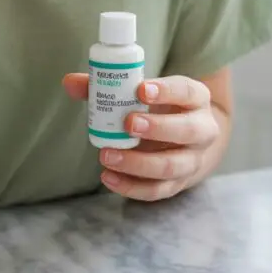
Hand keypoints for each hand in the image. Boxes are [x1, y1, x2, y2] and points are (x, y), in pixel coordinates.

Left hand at [63, 73, 219, 201]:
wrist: (190, 139)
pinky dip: (132, 187)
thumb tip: (69, 82)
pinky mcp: (178, 184)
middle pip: (187, 130)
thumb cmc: (161, 107)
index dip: (166, 91)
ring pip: (172, 165)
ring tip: (107, 155)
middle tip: (128, 123)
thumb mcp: (146, 91)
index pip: (186, 91)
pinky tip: (108, 177)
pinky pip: (157, 190)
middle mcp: (202, 129)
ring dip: (139, 163)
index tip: (141, 89)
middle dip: (157, 128)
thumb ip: (109, 85)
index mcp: (196, 98)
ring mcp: (192, 160)